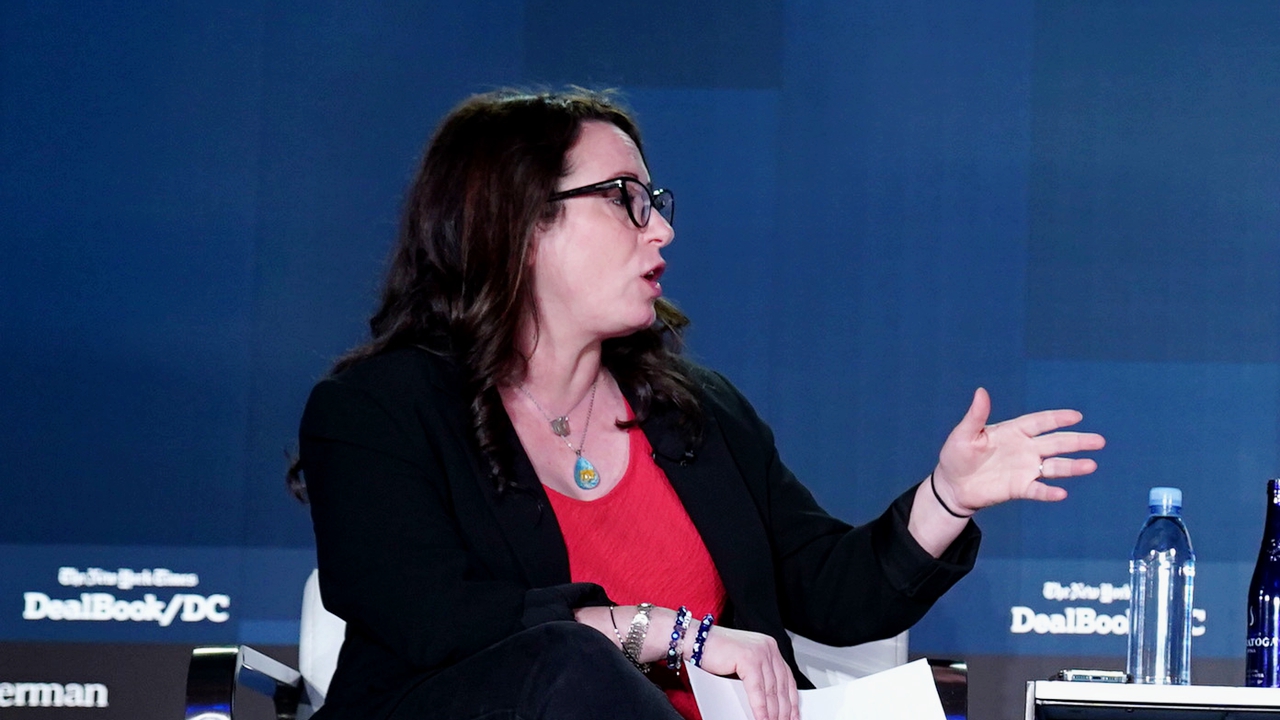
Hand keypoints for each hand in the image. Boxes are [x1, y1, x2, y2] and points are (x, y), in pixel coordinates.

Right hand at [695, 625, 798, 719]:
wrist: (694, 640)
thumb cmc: (714, 653)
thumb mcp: (743, 666)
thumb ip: (758, 678)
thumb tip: (770, 705)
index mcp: (769, 647)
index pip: (787, 678)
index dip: (792, 701)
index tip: (794, 716)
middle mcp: (768, 647)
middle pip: (782, 686)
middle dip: (784, 711)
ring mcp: (760, 651)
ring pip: (771, 691)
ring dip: (773, 714)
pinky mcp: (748, 658)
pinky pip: (757, 690)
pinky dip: (760, 709)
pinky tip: (761, 719)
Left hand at [934, 387, 1104, 513]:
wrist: (952, 486)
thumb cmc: (956, 455)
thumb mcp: (964, 434)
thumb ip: (976, 416)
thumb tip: (981, 391)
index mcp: (1013, 432)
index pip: (1040, 422)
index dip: (1057, 419)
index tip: (1076, 416)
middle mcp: (1024, 449)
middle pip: (1055, 443)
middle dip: (1077, 441)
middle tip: (1099, 441)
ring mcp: (1024, 469)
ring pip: (1054, 467)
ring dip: (1072, 467)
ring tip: (1091, 465)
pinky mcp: (1019, 488)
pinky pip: (1038, 490)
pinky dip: (1048, 492)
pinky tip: (1061, 493)